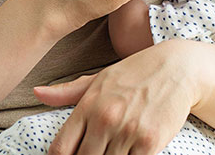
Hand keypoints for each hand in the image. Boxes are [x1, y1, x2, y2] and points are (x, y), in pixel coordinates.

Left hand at [33, 40, 199, 154]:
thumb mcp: (100, 78)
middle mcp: (105, 119)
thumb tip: (37, 92)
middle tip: (97, 152)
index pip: (60, 149)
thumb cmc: (135, 73)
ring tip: (114, 150)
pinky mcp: (150, 142)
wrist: (177, 68)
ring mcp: (127, 132)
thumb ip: (67, 92)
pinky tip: (130, 152)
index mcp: (88, 105)